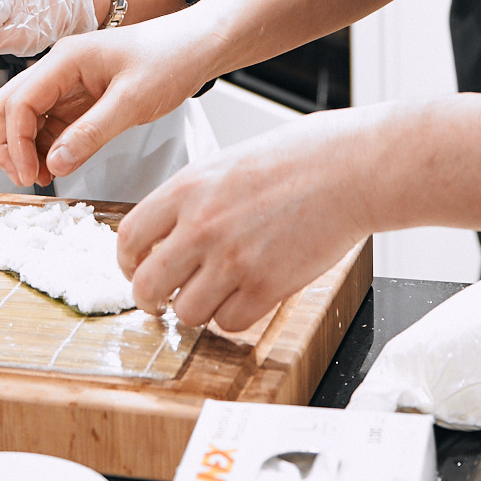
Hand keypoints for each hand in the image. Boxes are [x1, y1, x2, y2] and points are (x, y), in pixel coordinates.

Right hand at [0, 9, 219, 187]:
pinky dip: (46, 146)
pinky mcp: (81, 98)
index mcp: (66, 58)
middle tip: (24, 180)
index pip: (19, 101)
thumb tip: (54, 164)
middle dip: (8, 145)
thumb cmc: (171, 59)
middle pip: (8, 105)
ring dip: (25, 148)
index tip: (30, 176)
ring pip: (26, 117)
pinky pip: (50, 123)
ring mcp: (68, 82)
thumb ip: (91, 133)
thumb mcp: (133, 101)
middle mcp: (59, 67)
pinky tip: (56, 167)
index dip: (16, 143)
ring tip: (42, 180)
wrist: (197, 46)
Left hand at [115, 106, 387, 329]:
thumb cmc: (301, 158)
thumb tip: (170, 232)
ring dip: (195, 310)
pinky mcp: (265, 287)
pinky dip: (233, 317)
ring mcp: (232, 260)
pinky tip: (246, 297)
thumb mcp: (228, 162)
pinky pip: (229, 322)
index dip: (128, 262)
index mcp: (187, 188)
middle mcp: (202, 226)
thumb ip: (194, 197)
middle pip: (147, 285)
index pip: (129, 238)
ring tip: (212, 295)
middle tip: (159, 301)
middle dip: (149, 299)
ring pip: (186, 312)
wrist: (352, 170)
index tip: (136, 268)